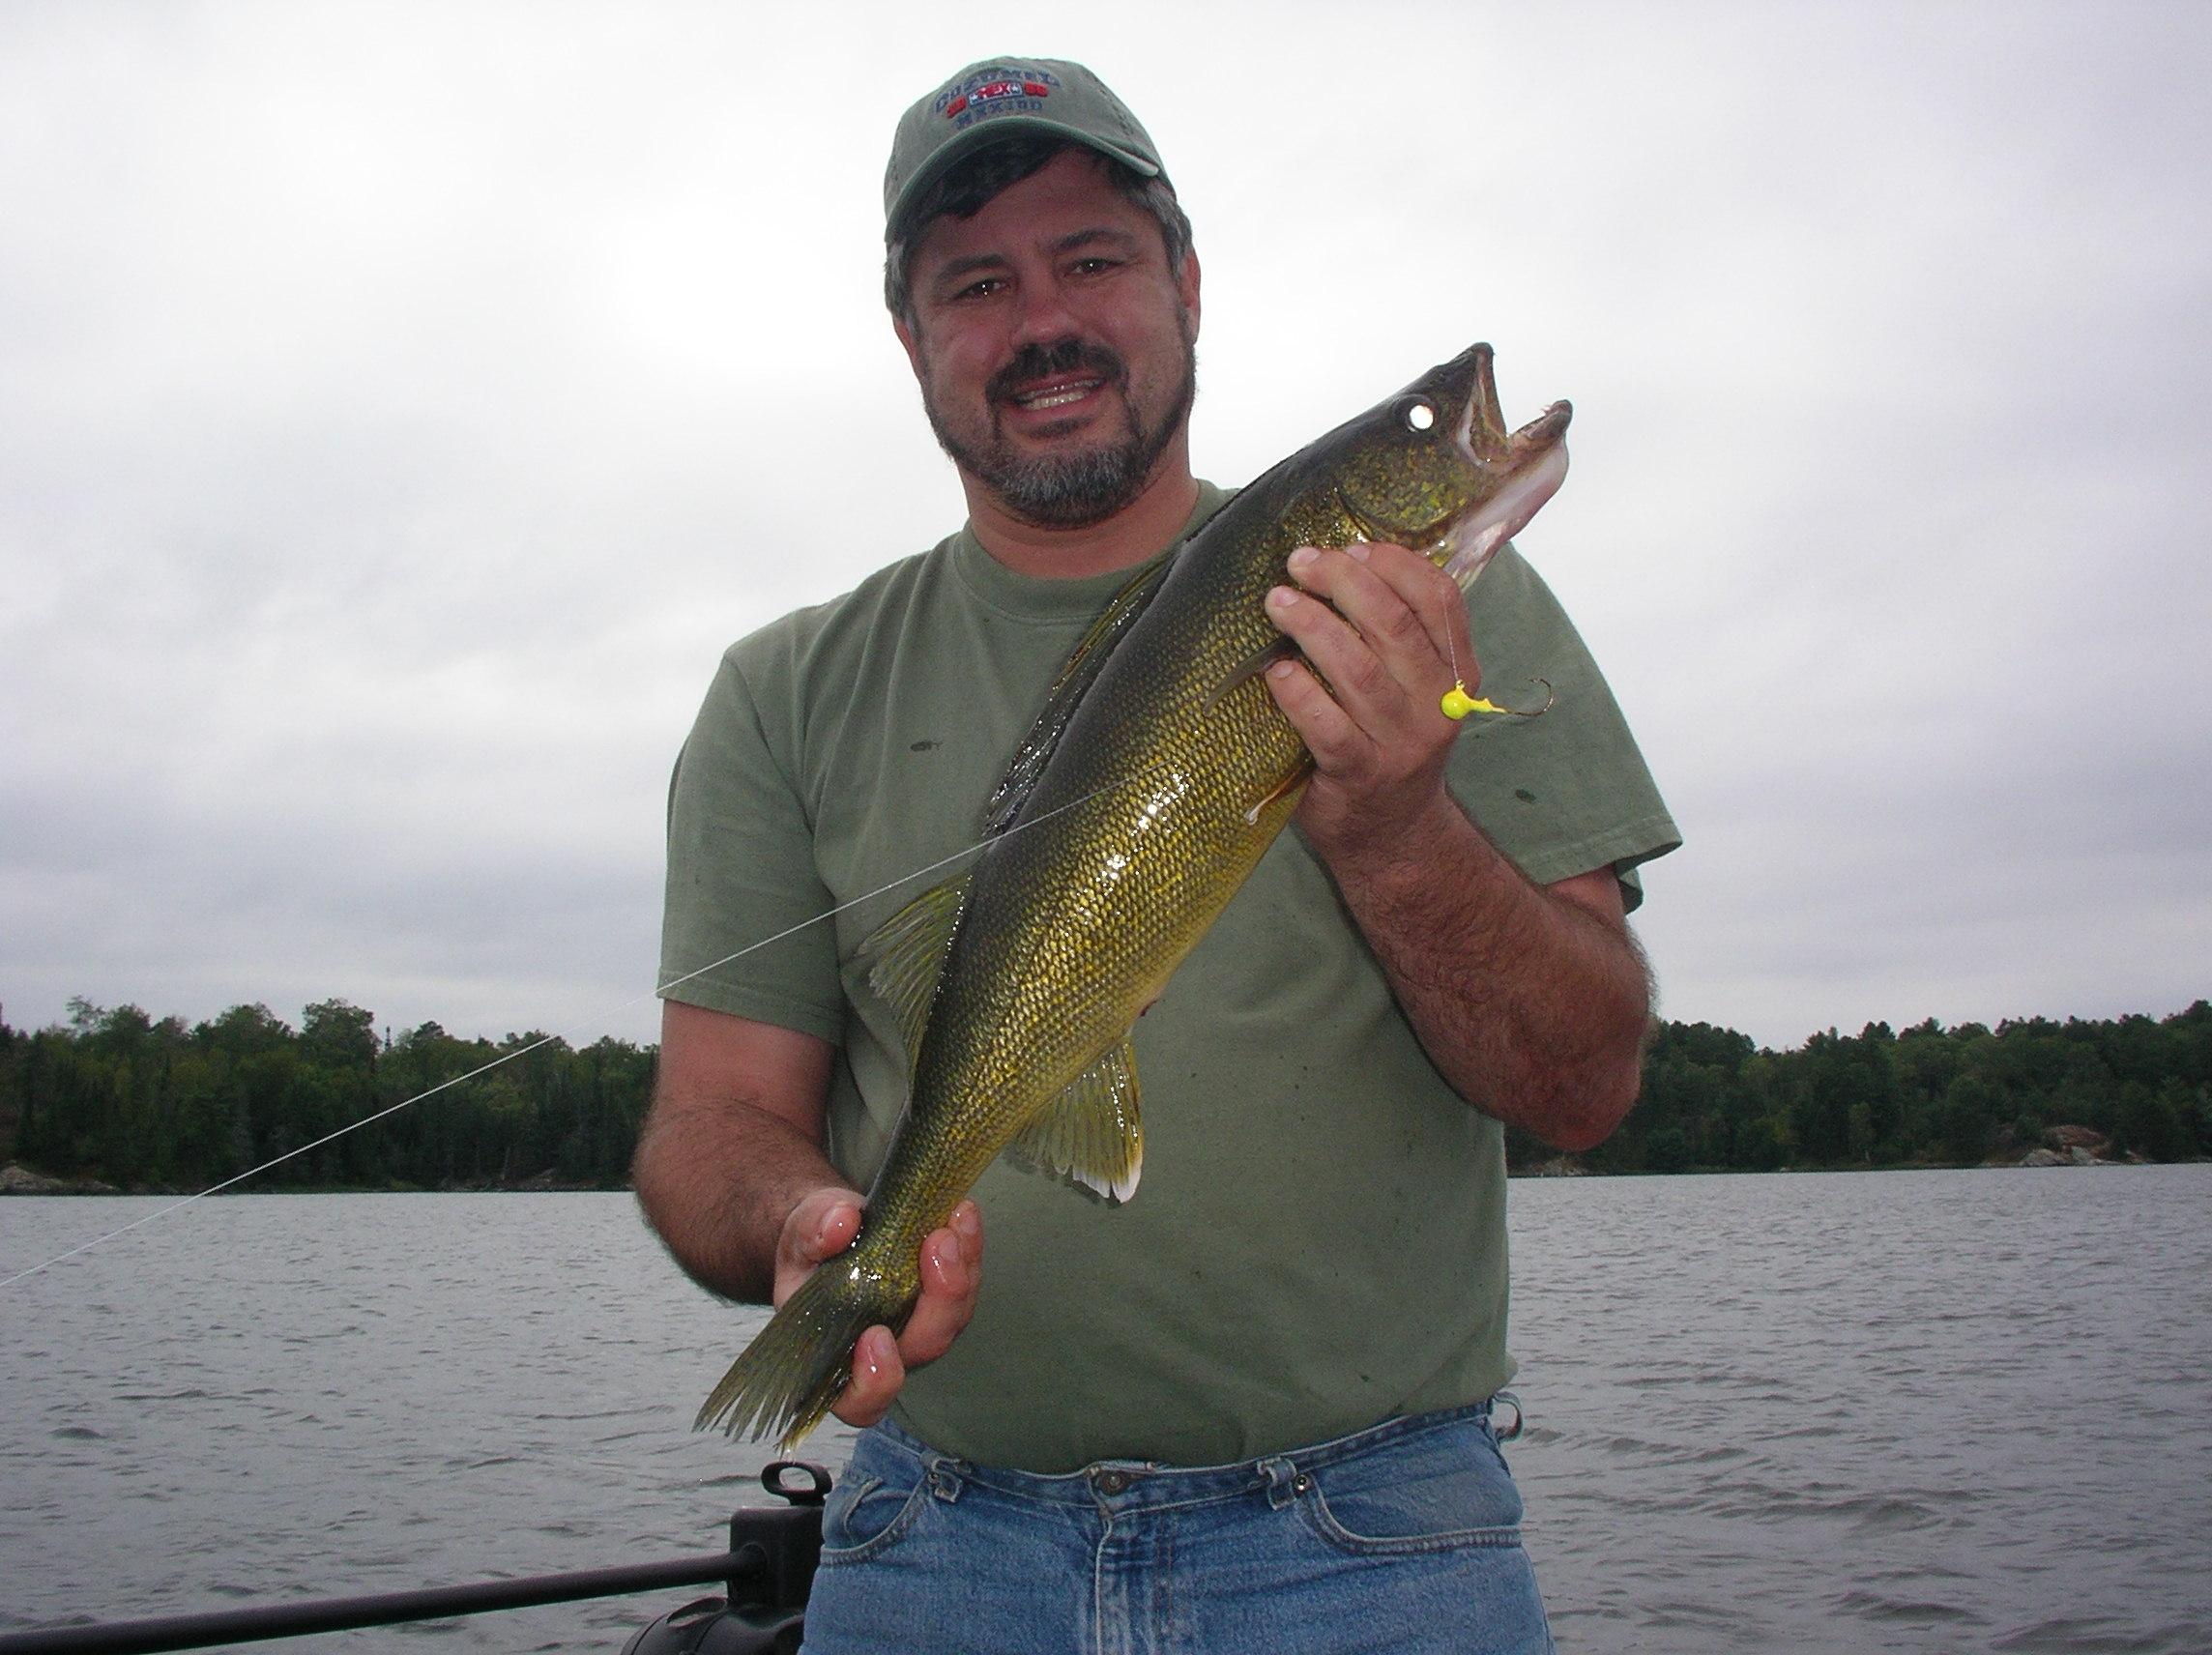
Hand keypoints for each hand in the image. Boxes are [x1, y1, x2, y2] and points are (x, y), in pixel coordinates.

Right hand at [773, 1189, 982, 1429]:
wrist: (835, 1231)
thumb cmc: (811, 1251)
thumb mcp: (799, 1236)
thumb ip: (812, 1233)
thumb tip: (840, 1224)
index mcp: (836, 1358)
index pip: (857, 1398)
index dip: (873, 1381)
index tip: (876, 1336)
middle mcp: (886, 1353)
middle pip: (923, 1347)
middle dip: (940, 1301)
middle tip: (938, 1245)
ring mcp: (919, 1326)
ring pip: (954, 1318)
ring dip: (962, 1270)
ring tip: (954, 1222)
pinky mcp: (943, 1299)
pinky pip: (966, 1284)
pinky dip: (969, 1250)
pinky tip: (963, 1215)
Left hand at [1262, 541, 1472, 858]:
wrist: (1391, 833)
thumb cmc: (1389, 743)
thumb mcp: (1414, 689)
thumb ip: (1397, 637)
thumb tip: (1342, 562)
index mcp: (1458, 673)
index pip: (1441, 601)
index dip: (1396, 565)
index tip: (1353, 547)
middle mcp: (1437, 705)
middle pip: (1396, 626)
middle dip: (1345, 583)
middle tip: (1302, 563)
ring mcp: (1400, 743)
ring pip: (1360, 671)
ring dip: (1314, 626)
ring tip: (1279, 601)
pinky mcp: (1359, 774)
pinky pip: (1327, 725)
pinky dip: (1298, 692)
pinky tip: (1276, 671)